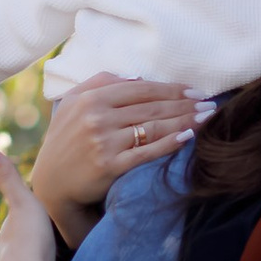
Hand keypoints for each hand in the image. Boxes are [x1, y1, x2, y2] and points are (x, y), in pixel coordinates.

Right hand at [31, 72, 198, 231]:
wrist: (52, 184)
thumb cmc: (65, 140)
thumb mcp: (72, 103)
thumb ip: (100, 82)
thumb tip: (137, 76)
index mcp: (91, 98)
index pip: (140, 89)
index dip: (171, 89)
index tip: (195, 91)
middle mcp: (97, 117)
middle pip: (151, 107)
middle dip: (185, 104)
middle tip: (209, 103)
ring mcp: (103, 142)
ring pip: (153, 127)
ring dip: (185, 121)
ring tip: (206, 117)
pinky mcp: (110, 165)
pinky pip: (147, 151)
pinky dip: (170, 143)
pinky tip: (188, 137)